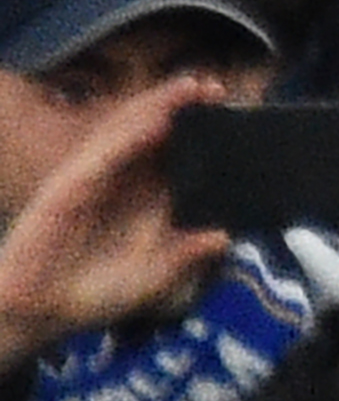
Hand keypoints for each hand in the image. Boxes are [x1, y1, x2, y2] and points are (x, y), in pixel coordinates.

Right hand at [0, 76, 234, 371]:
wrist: (40, 313)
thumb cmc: (95, 294)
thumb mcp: (153, 276)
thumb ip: (186, 255)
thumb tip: (225, 236)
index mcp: (142, 196)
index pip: (175, 153)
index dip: (201, 130)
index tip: (236, 112)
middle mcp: (120, 181)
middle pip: (155, 132)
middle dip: (183, 107)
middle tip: (217, 87)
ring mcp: (93, 179)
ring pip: (128, 132)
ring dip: (159, 107)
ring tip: (192, 87)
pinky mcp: (69, 187)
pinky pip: (103, 155)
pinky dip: (130, 135)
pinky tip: (157, 122)